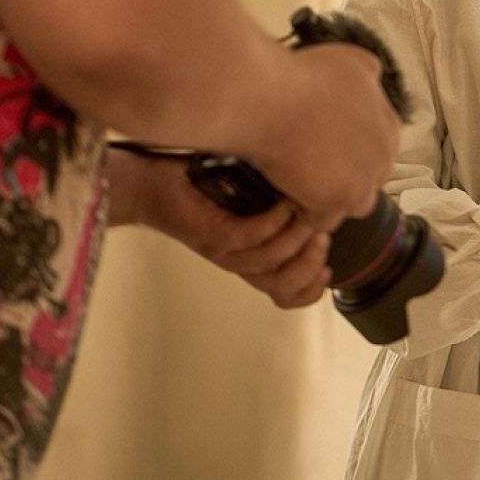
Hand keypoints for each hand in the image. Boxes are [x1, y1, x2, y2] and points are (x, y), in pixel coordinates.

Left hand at [106, 148, 331, 308]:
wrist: (150, 185)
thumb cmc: (201, 187)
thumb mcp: (251, 197)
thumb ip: (280, 206)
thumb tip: (319, 200)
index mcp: (251, 259)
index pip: (285, 294)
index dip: (310, 291)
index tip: (329, 271)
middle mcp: (238, 262)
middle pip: (281, 287)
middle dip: (309, 266)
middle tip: (322, 236)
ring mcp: (223, 252)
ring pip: (267, 263)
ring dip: (294, 242)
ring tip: (307, 215)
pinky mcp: (209, 235)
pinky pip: (248, 238)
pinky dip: (271, 223)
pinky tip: (284, 204)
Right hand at [254, 43, 401, 229]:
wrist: (272, 100)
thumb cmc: (305, 76)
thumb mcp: (349, 61)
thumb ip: (369, 74)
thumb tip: (374, 78)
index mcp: (389, 126)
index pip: (377, 151)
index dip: (350, 151)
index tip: (325, 147)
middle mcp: (384, 155)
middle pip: (367, 179)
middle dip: (344, 177)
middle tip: (310, 166)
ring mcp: (363, 181)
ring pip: (351, 204)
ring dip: (329, 199)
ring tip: (300, 185)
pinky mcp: (337, 201)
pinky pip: (323, 221)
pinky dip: (306, 213)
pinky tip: (288, 195)